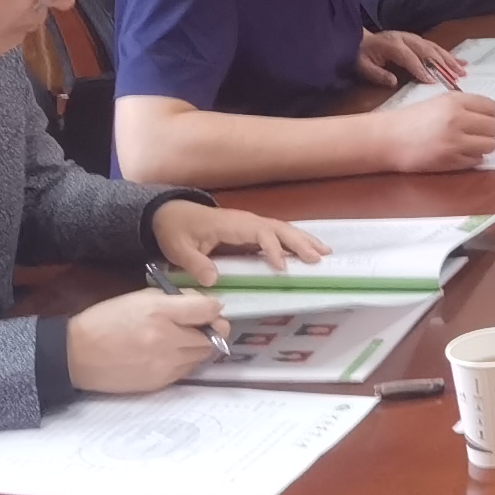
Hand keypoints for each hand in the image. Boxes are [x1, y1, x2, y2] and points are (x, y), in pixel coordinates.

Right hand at [67, 289, 223, 393]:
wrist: (77, 355)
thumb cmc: (105, 321)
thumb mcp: (138, 298)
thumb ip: (172, 298)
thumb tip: (202, 303)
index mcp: (159, 312)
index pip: (207, 310)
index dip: (213, 307)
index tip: (210, 308)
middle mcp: (166, 340)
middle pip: (212, 336)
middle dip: (211, 328)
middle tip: (201, 324)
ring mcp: (165, 364)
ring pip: (203, 355)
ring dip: (201, 345)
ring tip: (184, 338)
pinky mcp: (160, 382)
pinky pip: (188, 370)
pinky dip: (186, 360)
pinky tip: (171, 353)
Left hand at [149, 201, 325, 281]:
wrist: (169, 214)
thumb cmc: (175, 230)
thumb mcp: (178, 248)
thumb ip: (195, 263)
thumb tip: (214, 280)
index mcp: (231, 224)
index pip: (259, 233)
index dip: (273, 249)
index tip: (282, 268)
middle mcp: (246, 222)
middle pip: (279, 228)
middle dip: (300, 243)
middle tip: (319, 259)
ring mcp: (249, 225)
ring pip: (282, 229)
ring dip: (303, 240)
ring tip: (325, 253)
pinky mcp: (250, 231)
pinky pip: (277, 235)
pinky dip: (294, 242)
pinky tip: (307, 252)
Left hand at [357, 26, 463, 89]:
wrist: (361, 40)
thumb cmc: (362, 55)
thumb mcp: (363, 66)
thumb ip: (377, 74)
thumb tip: (393, 82)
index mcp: (392, 44)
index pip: (410, 58)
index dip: (421, 69)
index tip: (432, 81)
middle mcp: (406, 38)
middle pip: (427, 52)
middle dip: (443, 65)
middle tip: (456, 77)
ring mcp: (414, 38)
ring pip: (435, 49)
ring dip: (450, 60)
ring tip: (463, 72)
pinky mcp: (419, 40)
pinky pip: (436, 47)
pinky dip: (450, 55)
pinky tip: (462, 63)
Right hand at [377, 86, 494, 170]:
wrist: (387, 139)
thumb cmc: (410, 120)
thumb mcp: (438, 103)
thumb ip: (463, 107)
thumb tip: (489, 118)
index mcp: (455, 101)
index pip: (492, 107)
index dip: (493, 115)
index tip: (487, 121)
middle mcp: (458, 119)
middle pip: (494, 127)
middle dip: (490, 132)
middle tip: (479, 135)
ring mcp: (455, 141)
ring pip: (490, 145)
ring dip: (483, 146)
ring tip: (469, 145)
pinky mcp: (451, 160)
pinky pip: (476, 160)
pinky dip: (472, 158)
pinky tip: (458, 154)